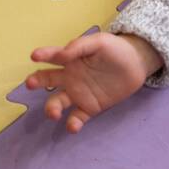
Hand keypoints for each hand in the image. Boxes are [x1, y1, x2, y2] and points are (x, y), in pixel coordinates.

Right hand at [26, 31, 160, 132]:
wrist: (137, 65)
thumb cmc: (116, 50)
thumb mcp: (101, 41)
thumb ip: (81, 45)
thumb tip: (62, 54)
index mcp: (71, 59)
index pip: (53, 56)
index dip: (44, 55)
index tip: (35, 56)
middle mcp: (70, 77)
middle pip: (48, 80)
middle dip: (36, 81)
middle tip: (30, 82)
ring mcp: (78, 93)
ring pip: (58, 102)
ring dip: (52, 108)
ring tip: (54, 113)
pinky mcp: (90, 107)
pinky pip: (77, 117)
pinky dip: (73, 123)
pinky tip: (73, 126)